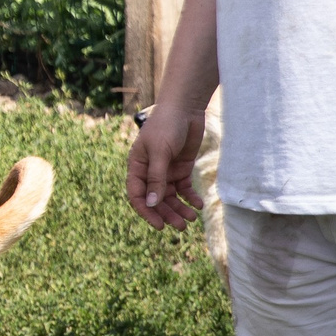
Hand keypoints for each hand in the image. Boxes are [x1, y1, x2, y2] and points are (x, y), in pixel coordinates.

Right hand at [125, 106, 207, 230]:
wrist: (185, 108)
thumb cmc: (166, 126)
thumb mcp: (160, 152)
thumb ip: (156, 178)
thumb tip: (151, 203)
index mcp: (137, 167)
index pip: (137, 195)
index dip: (146, 212)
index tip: (160, 225)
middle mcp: (150, 172)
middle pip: (156, 199)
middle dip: (167, 214)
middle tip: (181, 227)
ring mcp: (166, 171)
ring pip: (171, 197)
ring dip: (180, 209)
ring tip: (192, 219)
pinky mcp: (181, 168)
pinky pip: (184, 188)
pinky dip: (191, 198)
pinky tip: (198, 205)